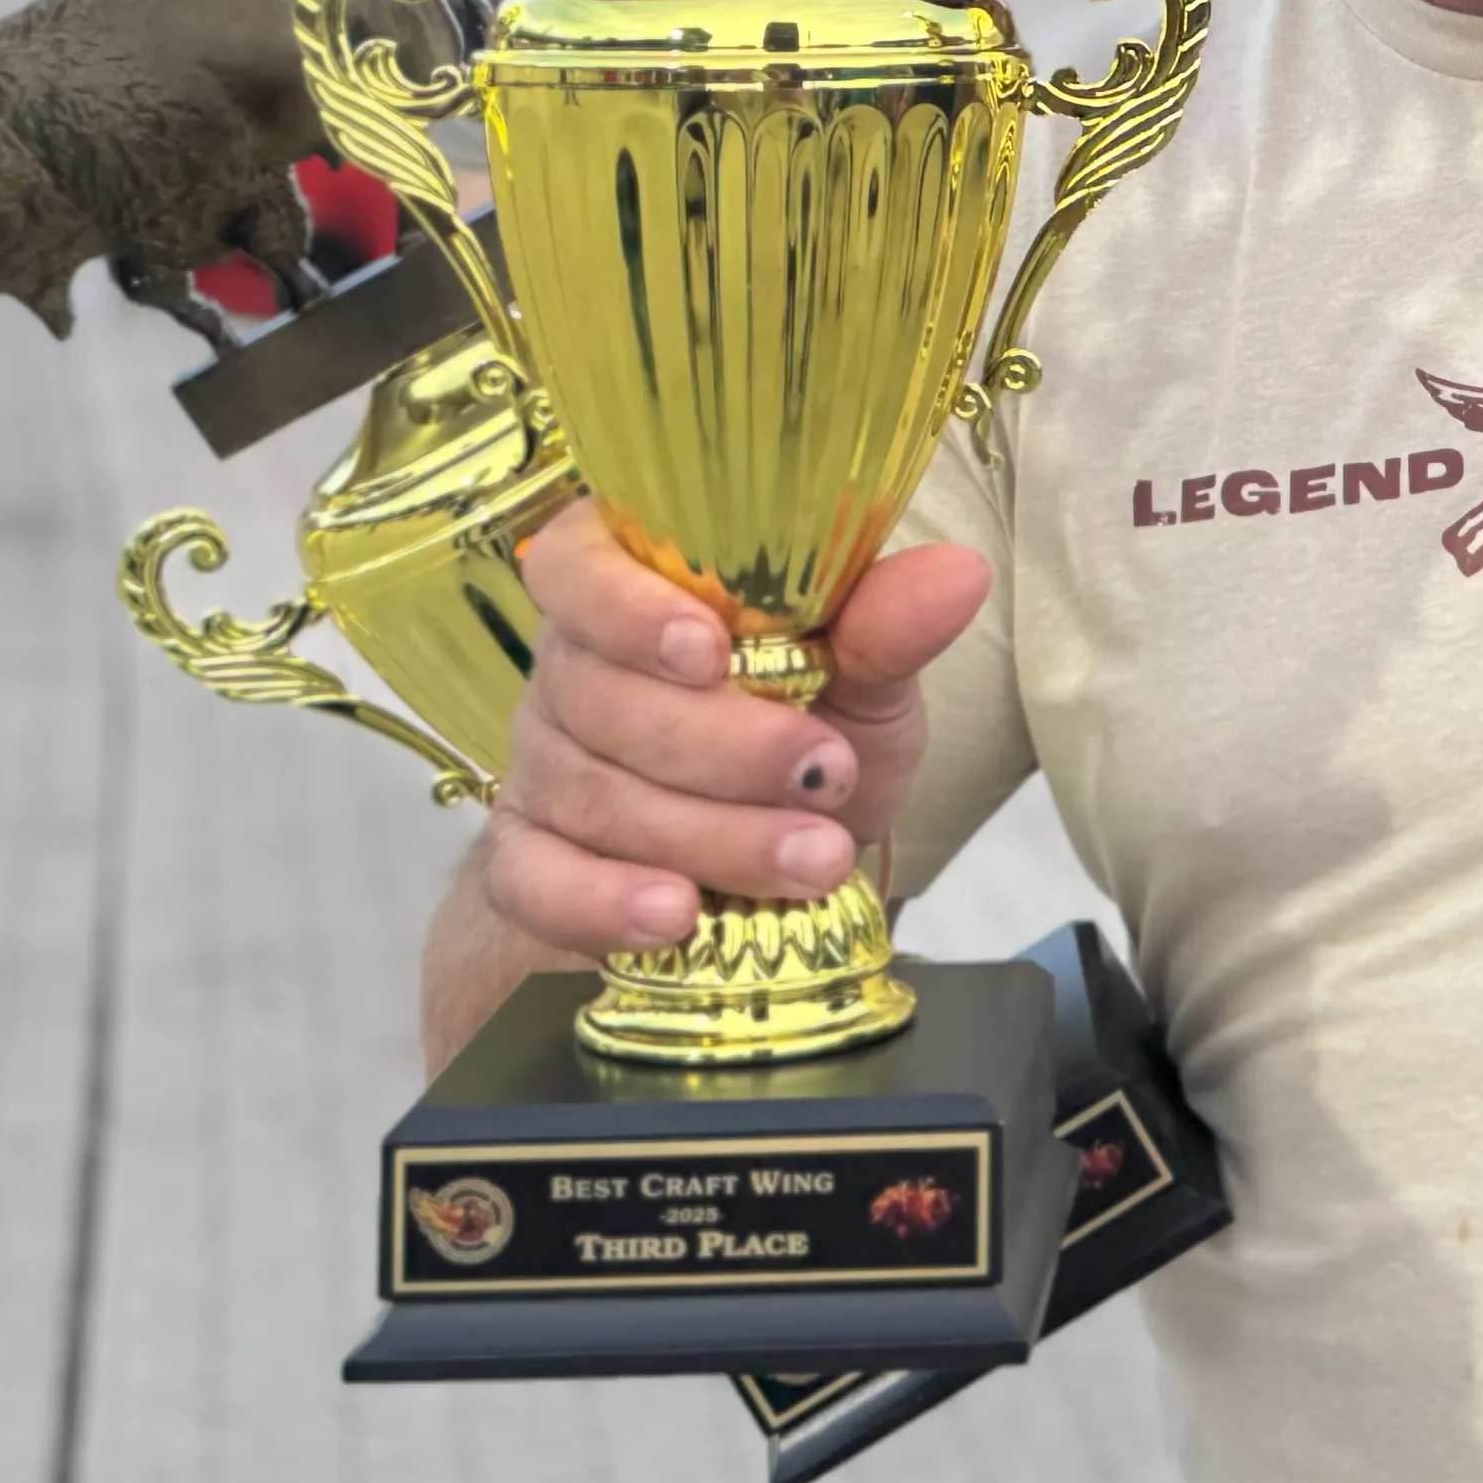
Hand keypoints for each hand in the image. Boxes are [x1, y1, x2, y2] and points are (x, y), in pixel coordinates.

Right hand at [470, 501, 993, 961]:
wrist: (765, 865)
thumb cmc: (807, 737)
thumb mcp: (861, 681)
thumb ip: (885, 628)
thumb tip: (957, 575)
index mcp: (630, 581)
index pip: (580, 565)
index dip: (633, 608)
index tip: (714, 650)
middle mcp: (568, 667)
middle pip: (605, 698)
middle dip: (724, 747)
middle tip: (824, 777)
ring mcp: (540, 767)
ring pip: (595, 796)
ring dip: (710, 835)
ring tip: (812, 860)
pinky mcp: (526, 862)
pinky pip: (537, 882)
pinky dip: (603, 902)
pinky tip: (673, 917)